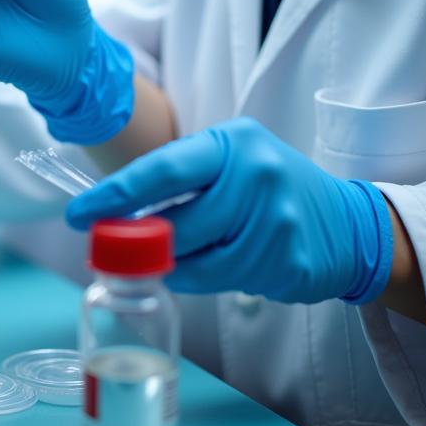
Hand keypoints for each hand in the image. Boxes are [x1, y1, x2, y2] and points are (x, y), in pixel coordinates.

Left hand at [66, 118, 393, 304]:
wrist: (347, 222)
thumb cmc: (269, 185)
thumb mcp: (230, 160)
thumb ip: (180, 177)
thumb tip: (112, 211)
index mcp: (232, 142)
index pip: (161, 169)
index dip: (115, 195)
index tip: (78, 215)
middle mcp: (257, 176)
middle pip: (177, 223)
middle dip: (142, 242)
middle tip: (117, 248)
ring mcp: (277, 221)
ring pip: (197, 262)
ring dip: (174, 267)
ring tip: (172, 259)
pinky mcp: (289, 262)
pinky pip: (224, 282)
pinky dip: (207, 280)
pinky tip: (216, 266)